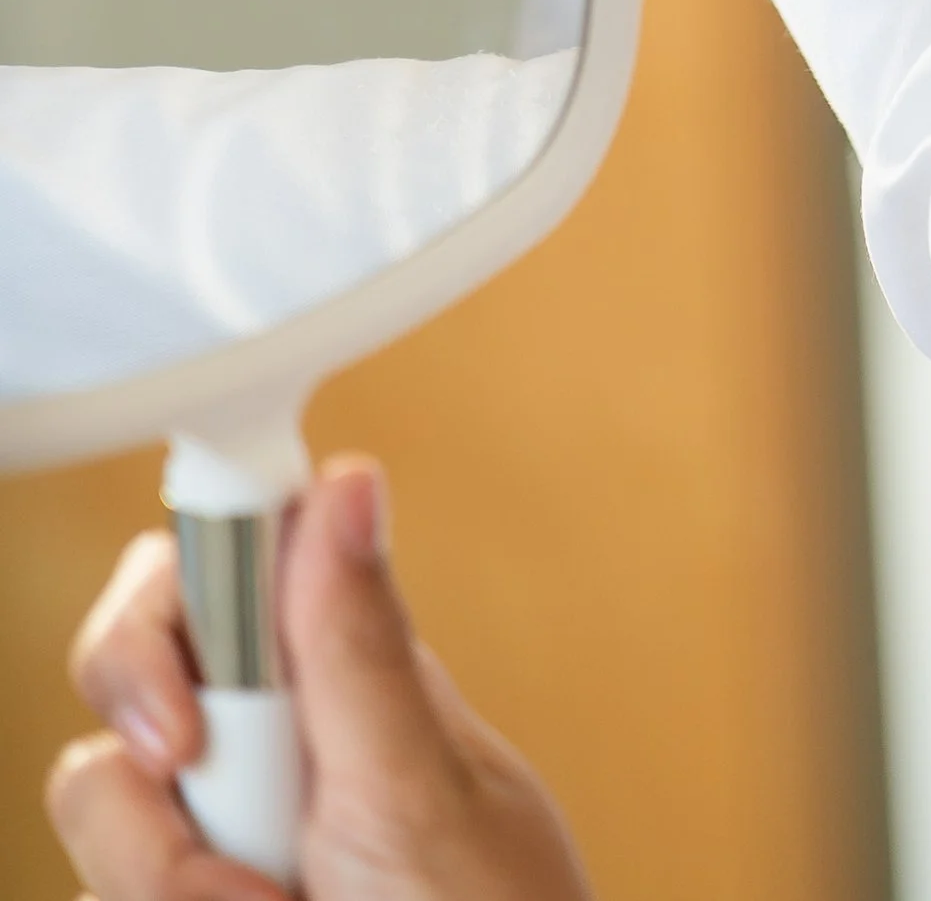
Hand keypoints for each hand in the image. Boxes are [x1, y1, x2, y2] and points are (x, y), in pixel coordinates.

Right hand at [50, 459, 594, 900]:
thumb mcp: (420, 797)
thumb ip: (362, 650)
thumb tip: (349, 481)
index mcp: (331, 671)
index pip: (199, 575)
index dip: (152, 634)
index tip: (181, 738)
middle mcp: (260, 740)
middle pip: (119, 711)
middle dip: (149, 824)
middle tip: (245, 893)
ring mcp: (215, 830)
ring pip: (98, 817)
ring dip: (165, 890)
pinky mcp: (180, 889)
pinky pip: (98, 893)